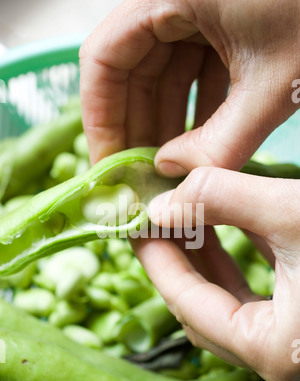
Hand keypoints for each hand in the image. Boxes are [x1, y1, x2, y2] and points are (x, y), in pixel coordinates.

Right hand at [79, 0, 299, 171]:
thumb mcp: (274, 83)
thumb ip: (221, 140)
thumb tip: (173, 173)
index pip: (104, 58)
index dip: (102, 118)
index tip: (111, 166)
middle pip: (132, 68)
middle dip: (139, 127)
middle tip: (144, 178)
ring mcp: (196, 3)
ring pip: (164, 69)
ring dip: (169, 120)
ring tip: (173, 169)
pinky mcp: (220, 15)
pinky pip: (194, 63)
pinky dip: (198, 102)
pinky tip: (204, 140)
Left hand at [132, 167, 299, 380]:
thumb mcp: (293, 211)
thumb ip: (225, 199)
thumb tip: (162, 202)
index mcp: (270, 348)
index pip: (187, 303)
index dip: (157, 259)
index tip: (134, 223)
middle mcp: (275, 358)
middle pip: (198, 308)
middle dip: (174, 259)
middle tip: (153, 219)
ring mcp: (287, 345)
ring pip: (222, 304)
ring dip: (200, 261)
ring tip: (180, 219)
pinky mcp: (297, 327)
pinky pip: (249, 300)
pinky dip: (231, 265)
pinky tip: (222, 230)